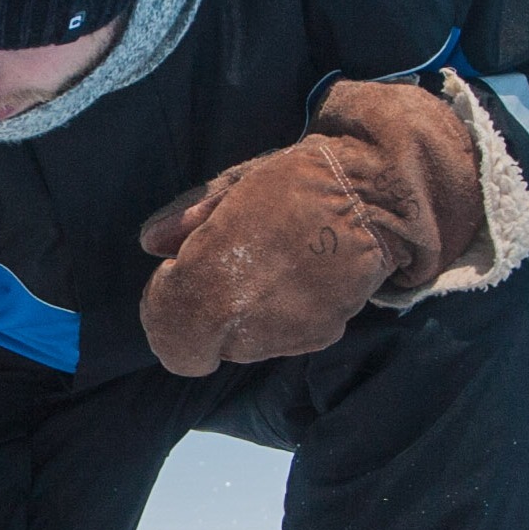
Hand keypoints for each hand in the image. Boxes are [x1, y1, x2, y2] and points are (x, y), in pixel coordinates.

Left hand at [138, 78, 487, 375]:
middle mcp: (244, 323)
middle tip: (218, 270)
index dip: (164, 304)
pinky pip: (275, 339)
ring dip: (235, 317)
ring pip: (235, 346)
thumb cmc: (295, 183)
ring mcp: (283, 336)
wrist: (377, 196)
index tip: (179, 270)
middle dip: (196, 314)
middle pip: (197, 345)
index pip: (166, 330)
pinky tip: (291, 279)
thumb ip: (185, 221)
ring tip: (263, 267)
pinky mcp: (316, 338)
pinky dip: (271, 318)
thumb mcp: (231, 188)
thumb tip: (151, 243)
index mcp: (212, 283)